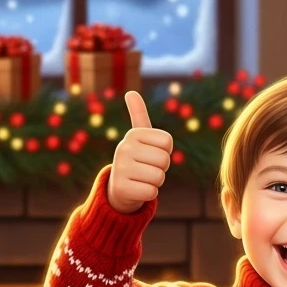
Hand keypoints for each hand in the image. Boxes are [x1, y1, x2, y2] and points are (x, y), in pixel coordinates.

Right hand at [107, 91, 173, 213]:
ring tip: (142, 178)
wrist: (119, 187)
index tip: (151, 153)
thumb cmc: (137, 159)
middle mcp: (123, 148)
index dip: (165, 151)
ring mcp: (120, 168)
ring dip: (155, 181)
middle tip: (147, 168)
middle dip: (161, 168)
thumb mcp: (139, 138)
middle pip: (165, 160)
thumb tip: (131, 92)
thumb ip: (138, 115)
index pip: (167, 142)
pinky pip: (151, 192)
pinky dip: (149, 194)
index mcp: (133, 134)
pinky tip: (137, 190)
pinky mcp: (121, 188)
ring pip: (159, 177)